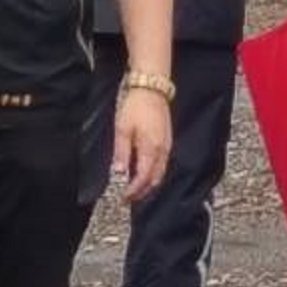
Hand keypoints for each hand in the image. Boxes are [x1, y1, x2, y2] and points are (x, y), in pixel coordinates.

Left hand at [113, 83, 172, 201]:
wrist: (152, 89)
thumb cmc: (135, 107)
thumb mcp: (122, 130)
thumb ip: (121, 154)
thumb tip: (118, 174)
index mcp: (150, 150)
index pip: (143, 179)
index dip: (134, 191)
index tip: (123, 197)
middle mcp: (162, 151)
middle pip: (155, 180)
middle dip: (142, 191)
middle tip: (128, 197)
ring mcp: (167, 146)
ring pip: (160, 173)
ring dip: (148, 184)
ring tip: (134, 187)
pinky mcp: (167, 141)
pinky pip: (162, 164)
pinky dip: (153, 173)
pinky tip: (143, 171)